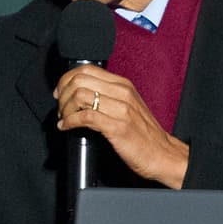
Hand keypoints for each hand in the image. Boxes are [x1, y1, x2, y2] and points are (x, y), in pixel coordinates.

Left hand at [53, 65, 189, 187]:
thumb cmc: (143, 134)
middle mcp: (122, 93)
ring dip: (65, 109)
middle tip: (60, 109)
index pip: (87, 69)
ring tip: (64, 119)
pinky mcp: (117, 127)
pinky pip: (85, 117)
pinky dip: (69, 122)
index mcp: (123, 85)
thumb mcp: (127, 106)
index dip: (66, 79)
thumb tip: (80, 94)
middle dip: (63, 95)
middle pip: (79, 80)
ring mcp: (121, 109)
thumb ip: (107, 96)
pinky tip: (66, 127)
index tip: (60, 92)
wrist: (162, 154)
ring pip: (80, 96)